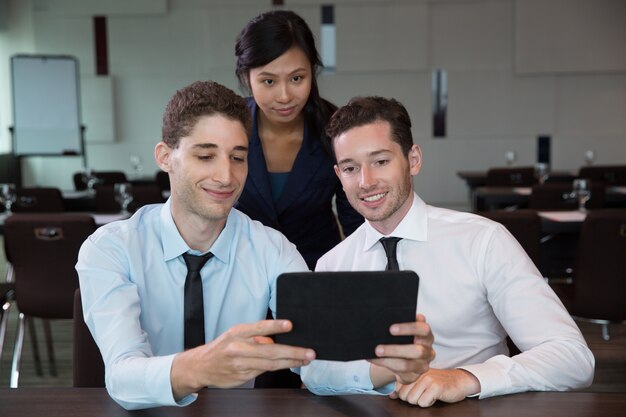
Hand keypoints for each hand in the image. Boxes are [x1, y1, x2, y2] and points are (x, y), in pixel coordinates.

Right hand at [171, 320, 314, 398]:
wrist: (200, 366)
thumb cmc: (222, 347)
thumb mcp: (235, 334)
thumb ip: (256, 336)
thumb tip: (276, 340)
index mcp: (237, 333)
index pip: (259, 328)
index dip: (275, 326)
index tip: (290, 325)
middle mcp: (239, 348)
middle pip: (270, 351)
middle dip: (292, 352)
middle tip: (309, 352)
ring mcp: (240, 365)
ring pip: (270, 364)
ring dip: (290, 362)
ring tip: (305, 359)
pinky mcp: (242, 377)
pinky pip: (263, 372)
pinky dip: (278, 368)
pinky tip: (289, 365)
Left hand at [368, 314, 434, 386]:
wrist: (401, 356)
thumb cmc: (403, 338)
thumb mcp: (403, 330)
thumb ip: (401, 322)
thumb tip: (385, 319)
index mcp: (427, 336)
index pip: (424, 330)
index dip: (409, 328)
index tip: (391, 329)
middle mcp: (428, 351)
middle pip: (417, 351)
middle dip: (395, 350)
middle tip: (378, 348)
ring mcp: (422, 366)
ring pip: (406, 365)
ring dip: (388, 360)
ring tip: (375, 354)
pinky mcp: (413, 377)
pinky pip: (400, 374)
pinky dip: (385, 365)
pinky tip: (374, 360)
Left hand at [390, 368, 480, 406]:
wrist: (459, 380)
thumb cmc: (438, 382)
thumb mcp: (420, 382)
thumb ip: (404, 387)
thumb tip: (391, 395)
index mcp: (412, 370)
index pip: (397, 388)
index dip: (406, 394)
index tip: (417, 391)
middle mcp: (418, 372)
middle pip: (403, 396)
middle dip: (413, 399)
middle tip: (424, 393)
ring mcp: (427, 378)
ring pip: (412, 400)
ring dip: (421, 401)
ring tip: (429, 394)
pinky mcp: (436, 386)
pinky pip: (423, 403)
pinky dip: (428, 403)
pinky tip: (435, 397)